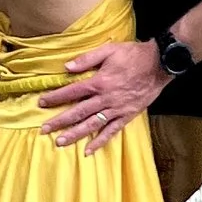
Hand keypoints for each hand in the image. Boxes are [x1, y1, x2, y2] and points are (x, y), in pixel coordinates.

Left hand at [40, 32, 166, 152]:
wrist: (159, 64)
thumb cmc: (134, 55)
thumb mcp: (109, 50)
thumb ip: (87, 58)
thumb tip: (67, 66)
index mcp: (99, 81)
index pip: (72, 91)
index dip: (56, 97)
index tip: (41, 103)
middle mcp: (106, 98)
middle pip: (78, 112)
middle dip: (60, 121)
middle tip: (44, 130)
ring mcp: (117, 109)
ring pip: (92, 124)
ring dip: (75, 134)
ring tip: (60, 142)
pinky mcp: (127, 116)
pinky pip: (112, 131)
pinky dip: (100, 141)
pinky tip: (89, 150)